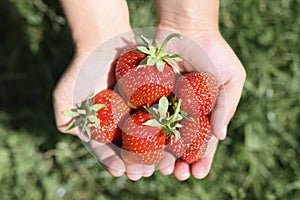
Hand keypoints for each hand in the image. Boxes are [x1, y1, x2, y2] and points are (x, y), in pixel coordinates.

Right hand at [53, 0, 158, 180]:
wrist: (104, 40)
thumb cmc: (83, 68)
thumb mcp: (65, 94)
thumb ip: (64, 118)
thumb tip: (73, 137)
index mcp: (102, 127)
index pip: (106, 149)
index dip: (111, 161)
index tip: (119, 170)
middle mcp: (120, 123)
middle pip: (130, 148)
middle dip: (136, 163)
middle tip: (144, 173)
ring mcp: (137, 112)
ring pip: (149, 137)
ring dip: (156, 152)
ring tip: (162, 164)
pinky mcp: (153, 99)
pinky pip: (162, 115)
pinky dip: (168, 128)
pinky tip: (174, 139)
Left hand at [155, 0, 245, 179]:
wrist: (188, 29)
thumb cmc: (214, 52)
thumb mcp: (231, 80)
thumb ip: (225, 108)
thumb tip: (220, 137)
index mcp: (205, 113)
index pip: (203, 142)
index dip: (202, 159)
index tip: (198, 173)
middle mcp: (183, 113)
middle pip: (180, 144)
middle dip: (179, 161)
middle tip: (177, 175)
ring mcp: (165, 105)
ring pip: (161, 135)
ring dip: (161, 153)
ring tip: (159, 169)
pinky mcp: (148, 95)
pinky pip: (145, 116)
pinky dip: (143, 132)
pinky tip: (142, 146)